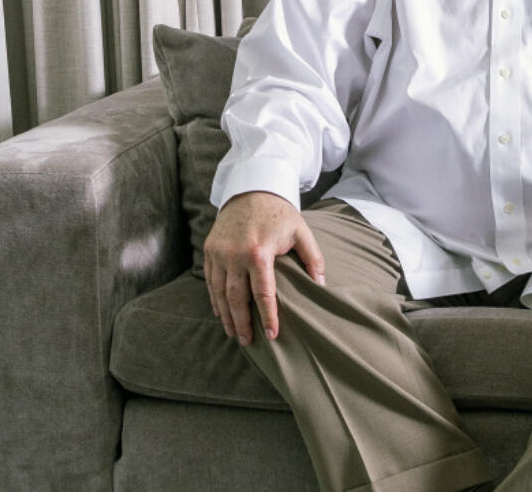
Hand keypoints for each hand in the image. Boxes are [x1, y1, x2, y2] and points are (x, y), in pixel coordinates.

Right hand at [203, 191, 324, 345]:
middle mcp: (235, 255)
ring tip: (234, 334)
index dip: (268, 317)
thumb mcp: (301, 231)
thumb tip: (321, 285)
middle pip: (237, 299)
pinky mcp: (209, 250)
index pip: (263, 294)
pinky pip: (210, 281)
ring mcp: (219, 253)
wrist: (251, 189)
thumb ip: (312, 258)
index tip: (272, 335)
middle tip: (249, 342)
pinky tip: (221, 313)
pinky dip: (214, 300)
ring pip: (219, 293)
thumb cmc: (280, 214)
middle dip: (243, 324)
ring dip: (226, 316)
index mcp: (259, 252)